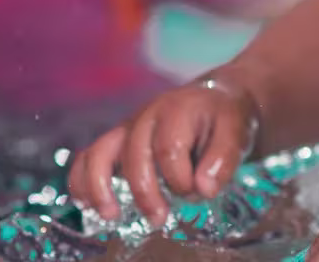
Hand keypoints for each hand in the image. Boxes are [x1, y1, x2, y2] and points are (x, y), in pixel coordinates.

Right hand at [67, 78, 258, 224]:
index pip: (169, 149)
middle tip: (160, 219)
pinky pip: (87, 157)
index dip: (180, 179)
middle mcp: (146, 115)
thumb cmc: (224, 119)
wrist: (215, 99)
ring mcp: (128, 128)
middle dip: (145, 192)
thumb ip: (223, 159)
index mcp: (177, 109)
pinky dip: (82, 180)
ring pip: (100, 152)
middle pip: (133, 154)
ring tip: (111, 215)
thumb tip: (203, 189)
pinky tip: (88, 204)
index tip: (198, 193)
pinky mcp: (118, 142)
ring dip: (101, 186)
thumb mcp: (236, 132)